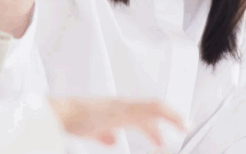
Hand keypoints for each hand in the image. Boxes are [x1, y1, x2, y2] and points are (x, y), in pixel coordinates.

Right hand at [49, 98, 185, 146]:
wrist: (57, 114)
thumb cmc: (72, 120)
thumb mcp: (93, 129)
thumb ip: (104, 134)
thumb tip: (113, 139)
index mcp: (119, 108)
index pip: (147, 107)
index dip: (165, 114)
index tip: (178, 122)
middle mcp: (122, 105)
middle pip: (154, 105)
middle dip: (173, 115)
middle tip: (188, 125)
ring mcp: (119, 109)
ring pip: (150, 109)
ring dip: (169, 118)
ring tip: (183, 127)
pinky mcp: (114, 116)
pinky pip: (139, 119)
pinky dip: (153, 129)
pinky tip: (161, 140)